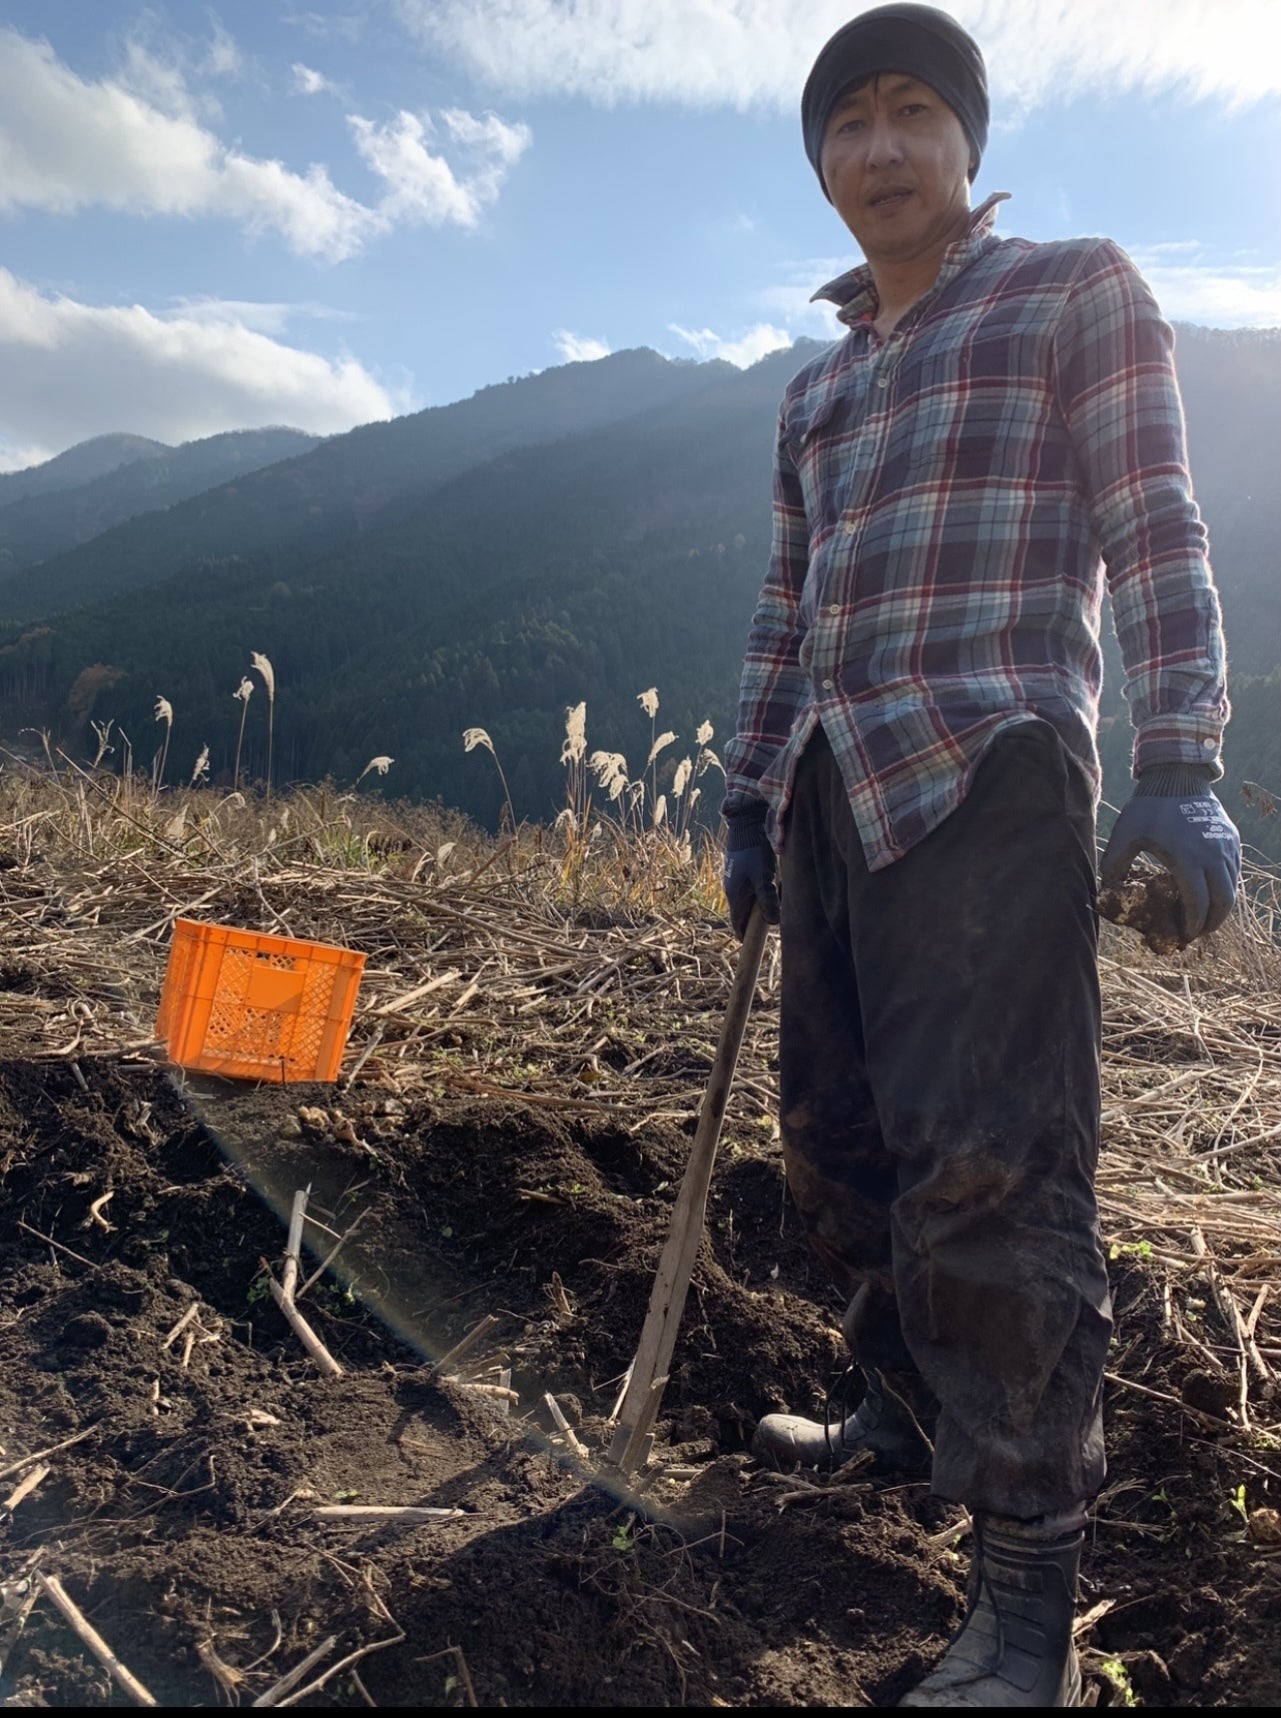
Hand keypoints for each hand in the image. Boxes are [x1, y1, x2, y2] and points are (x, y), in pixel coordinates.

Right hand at [722, 832, 780, 940]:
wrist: (746, 824)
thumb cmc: (755, 852)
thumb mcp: (763, 878)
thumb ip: (768, 901)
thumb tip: (772, 923)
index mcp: (735, 895)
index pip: (737, 922)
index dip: (744, 934)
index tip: (749, 942)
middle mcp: (731, 888)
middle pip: (742, 911)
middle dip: (752, 920)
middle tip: (764, 926)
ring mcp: (734, 877)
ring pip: (745, 898)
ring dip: (756, 904)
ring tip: (769, 906)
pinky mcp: (739, 867)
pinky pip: (747, 886)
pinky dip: (756, 891)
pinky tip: (767, 886)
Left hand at [1100, 790, 1240, 942]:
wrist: (1177, 777)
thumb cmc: (1149, 807)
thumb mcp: (1124, 835)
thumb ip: (1113, 865)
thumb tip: (1107, 891)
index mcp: (1188, 858)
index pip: (1198, 903)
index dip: (1192, 924)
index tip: (1183, 934)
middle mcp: (1213, 855)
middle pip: (1223, 903)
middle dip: (1211, 923)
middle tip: (1196, 932)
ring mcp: (1226, 847)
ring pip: (1232, 888)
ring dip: (1220, 908)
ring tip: (1203, 917)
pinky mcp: (1232, 840)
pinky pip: (1234, 872)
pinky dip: (1226, 888)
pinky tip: (1209, 893)